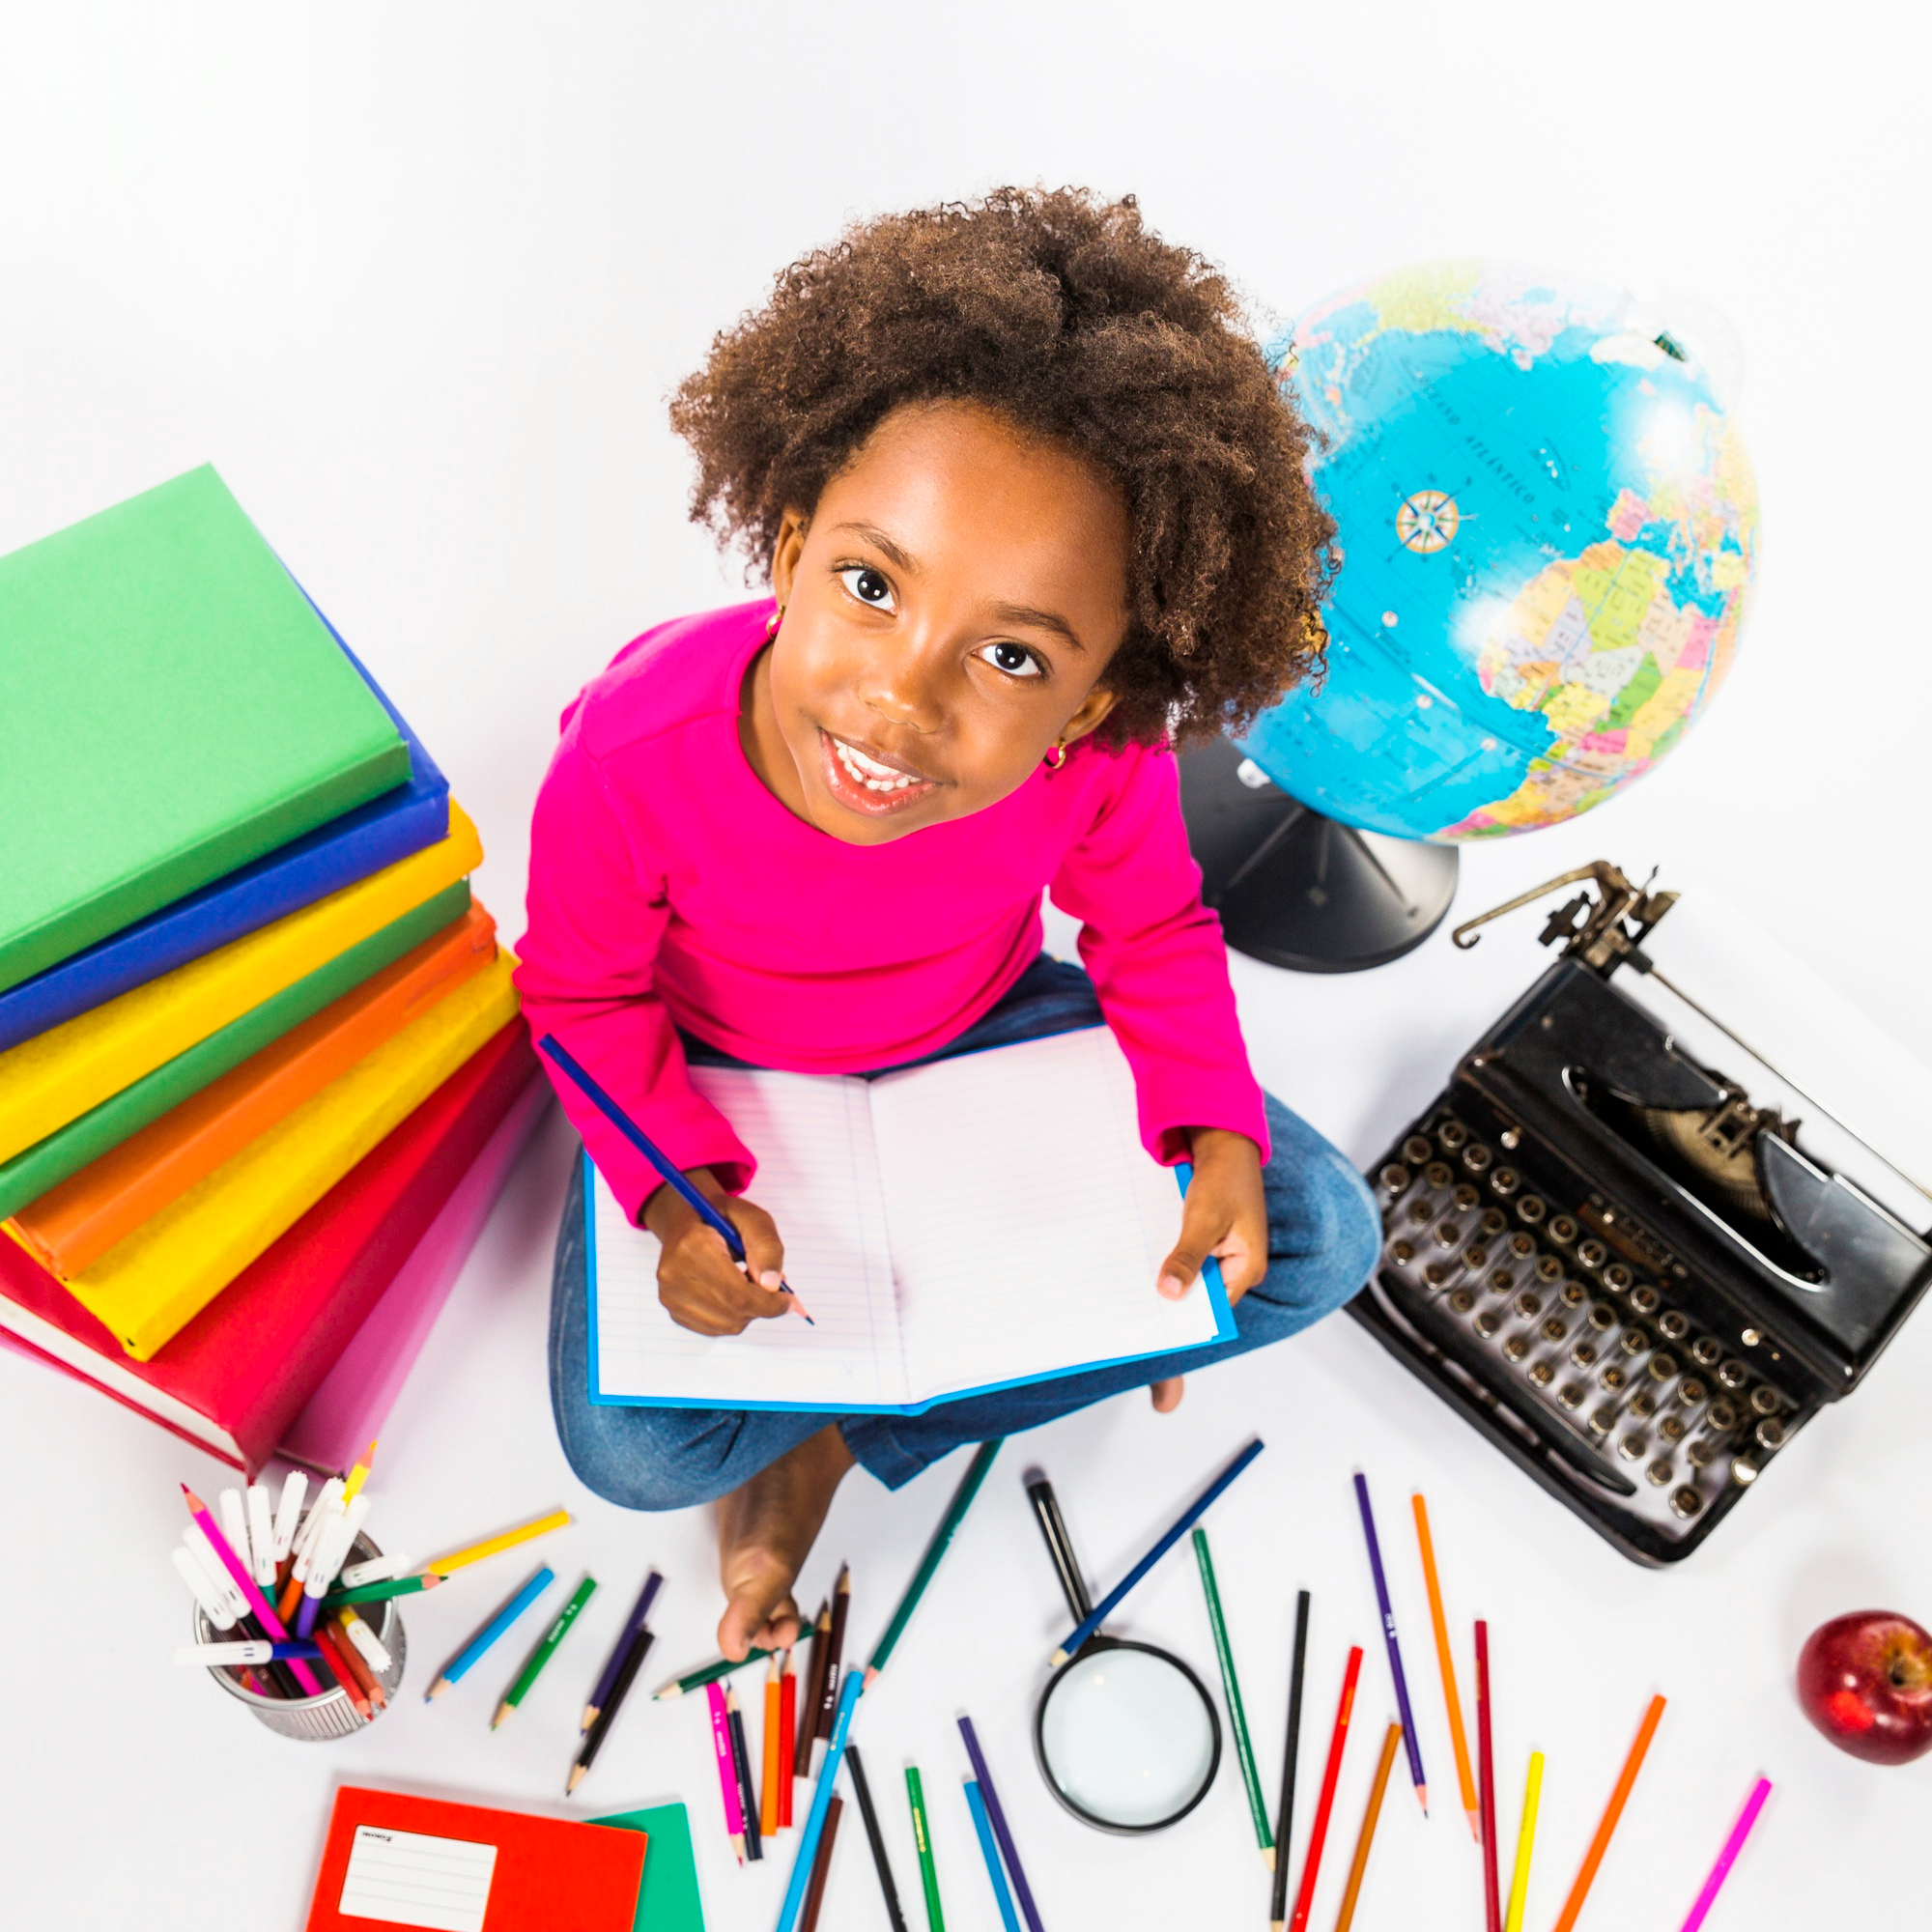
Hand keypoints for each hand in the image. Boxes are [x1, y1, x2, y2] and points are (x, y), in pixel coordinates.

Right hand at [642, 1167, 791, 1335]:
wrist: (686, 1221)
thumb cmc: (722, 1217)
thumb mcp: (752, 1217)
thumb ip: (766, 1247)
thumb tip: (772, 1285)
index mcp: (692, 1246)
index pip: (736, 1293)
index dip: (769, 1303)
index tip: (789, 1300)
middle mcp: (674, 1275)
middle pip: (733, 1312)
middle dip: (763, 1305)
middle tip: (774, 1286)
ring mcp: (670, 1296)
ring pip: (728, 1325)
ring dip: (749, 1311)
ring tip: (748, 1283)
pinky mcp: (674, 1311)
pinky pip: (717, 1328)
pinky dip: (734, 1316)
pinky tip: (733, 1293)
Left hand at [1158, 1127, 1266, 1308]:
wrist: (1225, 1145)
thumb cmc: (1223, 1180)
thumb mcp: (1203, 1221)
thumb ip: (1188, 1258)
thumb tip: (1170, 1294)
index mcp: (1248, 1268)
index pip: (1216, 1308)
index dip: (1187, 1314)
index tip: (1155, 1319)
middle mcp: (1240, 1266)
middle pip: (1204, 1293)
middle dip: (1176, 1293)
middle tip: (1138, 1301)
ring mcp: (1227, 1253)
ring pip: (1195, 1275)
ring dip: (1173, 1274)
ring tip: (1140, 1282)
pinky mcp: (1214, 1241)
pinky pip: (1191, 1258)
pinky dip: (1173, 1257)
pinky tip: (1149, 1258)